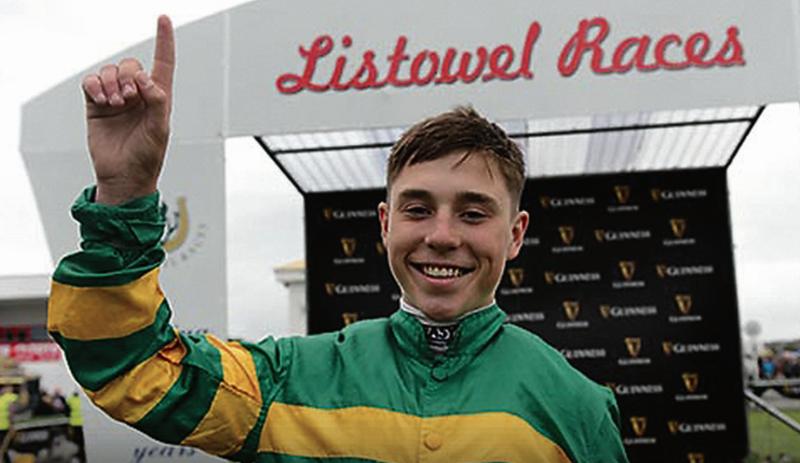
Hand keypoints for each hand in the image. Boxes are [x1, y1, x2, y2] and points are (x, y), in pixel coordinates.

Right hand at [81, 15, 174, 204]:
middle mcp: (137, 95)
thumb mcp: (160, 130)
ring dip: (111, 82)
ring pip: (110, 71)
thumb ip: (157, 102)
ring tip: (115, 103)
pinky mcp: (96, 106)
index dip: (164, 41)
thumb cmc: (147, 157)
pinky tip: (100, 98)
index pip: (163, 63)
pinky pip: (91, 82)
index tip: (164, 19)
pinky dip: (94, 85)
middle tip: (129, 98)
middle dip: (128, 75)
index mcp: (159, 98)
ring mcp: (116, 99)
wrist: (124, 177)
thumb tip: (147, 79)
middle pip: (131, 65)